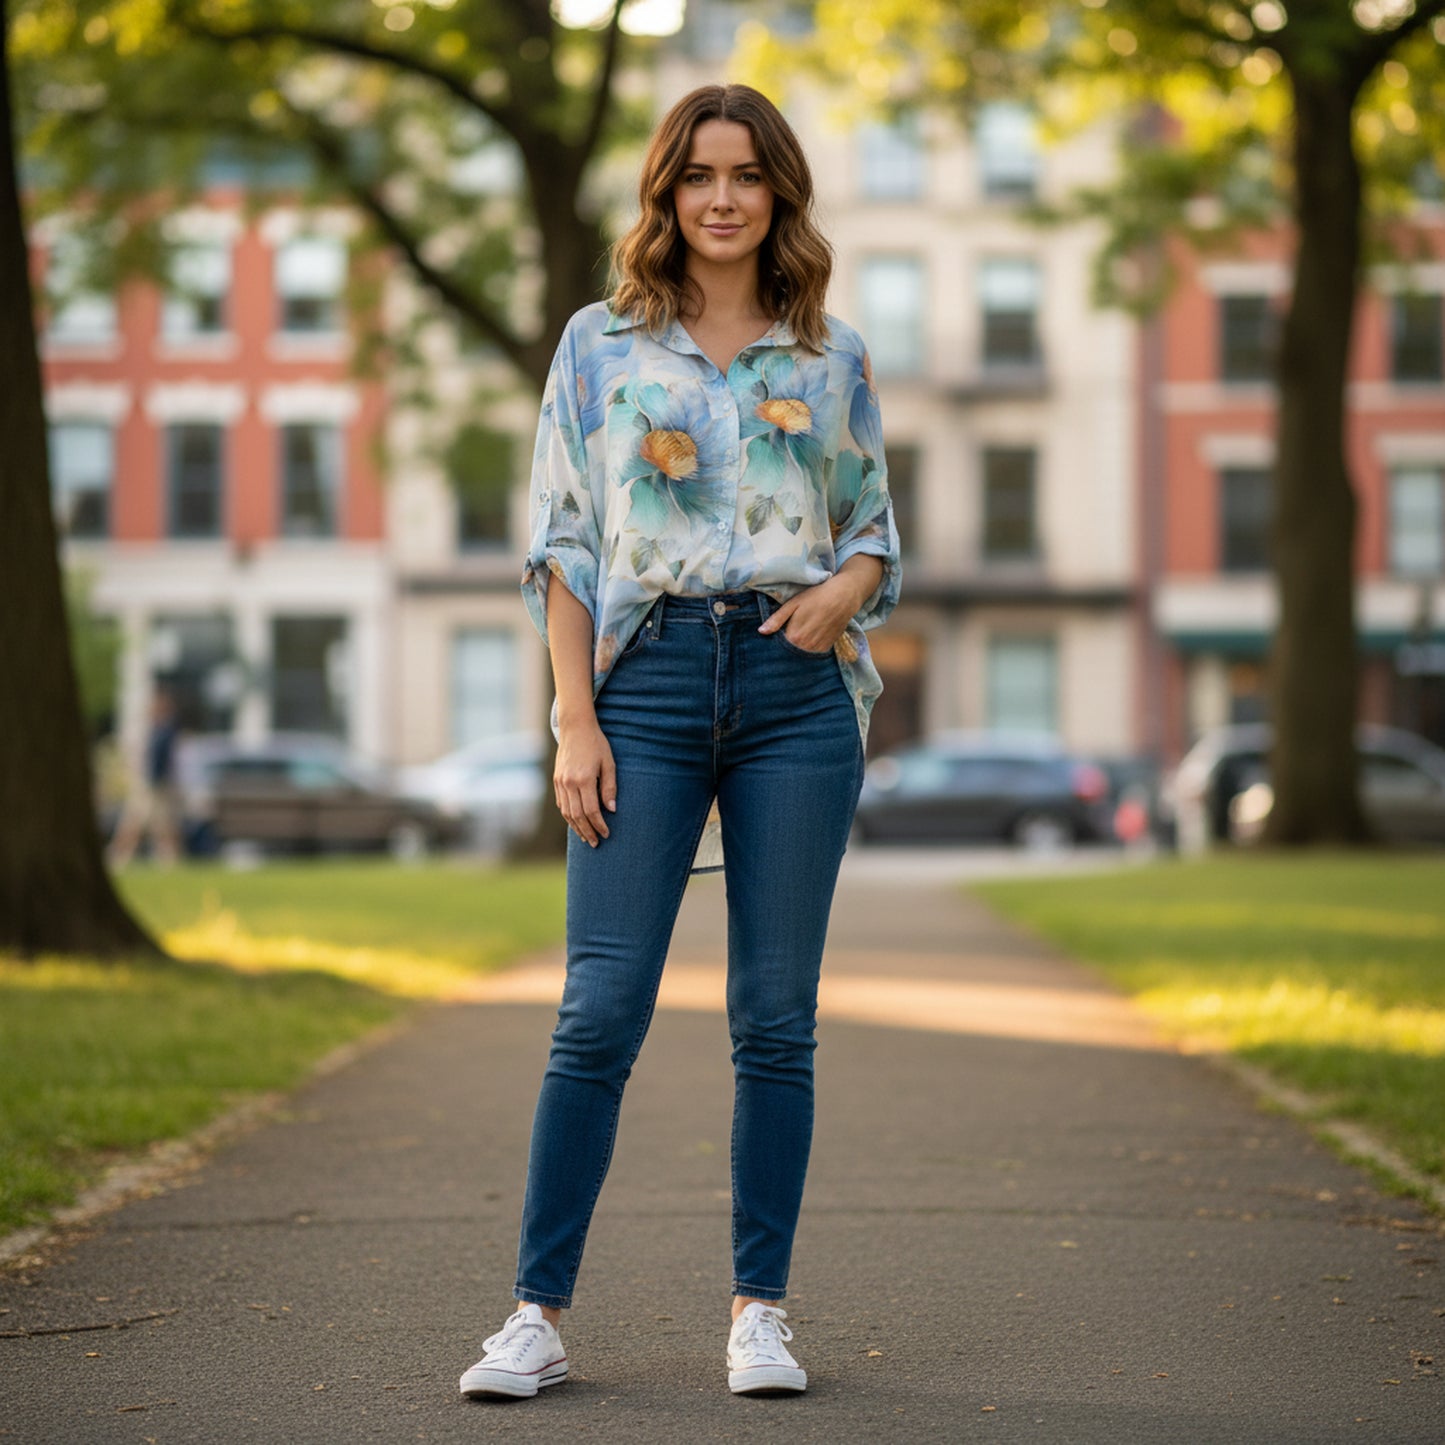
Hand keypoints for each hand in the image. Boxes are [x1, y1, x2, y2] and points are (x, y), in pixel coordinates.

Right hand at [554, 719, 616, 846]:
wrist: (575, 727)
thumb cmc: (596, 744)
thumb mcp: (609, 763)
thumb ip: (610, 787)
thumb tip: (611, 810)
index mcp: (584, 779)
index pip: (591, 811)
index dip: (599, 825)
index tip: (607, 834)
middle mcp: (569, 783)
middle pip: (578, 816)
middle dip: (587, 832)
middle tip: (595, 843)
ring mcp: (560, 782)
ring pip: (567, 812)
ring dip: (576, 827)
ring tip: (585, 837)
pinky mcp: (556, 780)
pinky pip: (561, 804)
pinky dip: (568, 816)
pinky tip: (575, 822)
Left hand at [757, 572, 864, 653]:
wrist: (843, 597)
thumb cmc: (816, 597)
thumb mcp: (793, 604)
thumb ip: (777, 619)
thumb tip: (761, 631)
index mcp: (794, 636)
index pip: (779, 647)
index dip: (775, 642)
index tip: (774, 637)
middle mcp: (806, 646)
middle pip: (790, 652)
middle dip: (785, 647)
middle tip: (786, 636)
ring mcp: (817, 648)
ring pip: (802, 654)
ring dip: (798, 649)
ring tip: (799, 635)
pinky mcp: (827, 648)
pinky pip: (813, 653)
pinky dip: (809, 648)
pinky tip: (809, 638)